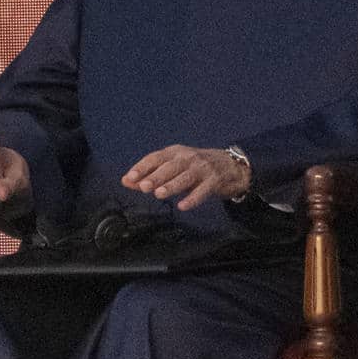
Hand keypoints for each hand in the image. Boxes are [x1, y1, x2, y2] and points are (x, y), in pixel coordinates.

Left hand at [122, 145, 248, 210]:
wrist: (232, 167)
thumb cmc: (196, 168)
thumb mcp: (174, 168)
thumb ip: (149, 175)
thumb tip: (125, 181)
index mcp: (175, 153)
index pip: (155, 157)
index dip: (142, 167)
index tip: (131, 178)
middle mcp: (188, 157)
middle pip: (170, 166)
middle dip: (156, 176)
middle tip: (144, 186)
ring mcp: (203, 168)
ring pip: (185, 177)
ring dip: (172, 185)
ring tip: (160, 194)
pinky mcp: (215, 180)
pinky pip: (203, 190)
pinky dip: (193, 198)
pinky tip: (183, 206)